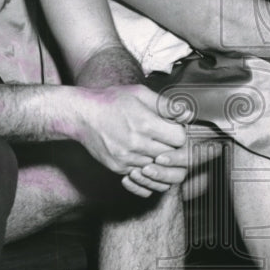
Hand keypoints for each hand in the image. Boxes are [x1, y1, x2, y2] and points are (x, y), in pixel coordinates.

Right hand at [73, 85, 187, 191]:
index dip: (181, 134)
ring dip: (161, 160)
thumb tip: (188, 115)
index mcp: (145, 123)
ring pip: (158, 168)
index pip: (179, 139)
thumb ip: (166, 105)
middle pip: (171, 155)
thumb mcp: (140, 93)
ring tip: (157, 147)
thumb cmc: (111, 100)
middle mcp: (137, 144)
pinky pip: (142, 176)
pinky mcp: (118, 168)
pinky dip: (148, 169)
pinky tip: (146, 157)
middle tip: (169, 139)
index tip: (175, 128)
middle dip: (174, 148)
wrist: (81, 115)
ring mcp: (126, 158)